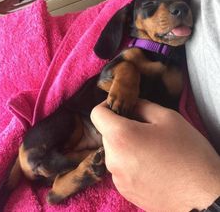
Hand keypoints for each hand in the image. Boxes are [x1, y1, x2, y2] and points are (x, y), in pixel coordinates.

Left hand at [90, 100, 219, 211]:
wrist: (203, 197)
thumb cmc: (188, 153)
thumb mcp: (168, 118)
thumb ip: (143, 105)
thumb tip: (130, 103)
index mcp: (121, 136)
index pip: (96, 114)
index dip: (107, 105)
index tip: (122, 107)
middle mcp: (113, 159)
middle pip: (106, 133)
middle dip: (121, 126)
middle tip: (145, 128)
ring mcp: (118, 179)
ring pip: (114, 151)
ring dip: (126, 145)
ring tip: (152, 148)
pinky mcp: (125, 192)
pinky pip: (120, 168)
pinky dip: (130, 162)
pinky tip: (152, 165)